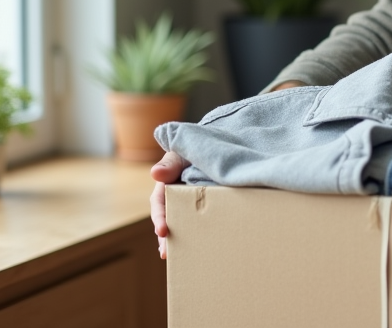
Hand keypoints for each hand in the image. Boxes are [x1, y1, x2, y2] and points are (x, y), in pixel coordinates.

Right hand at [148, 81, 304, 259]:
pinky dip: (209, 230)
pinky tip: (217, 244)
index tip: (163, 231)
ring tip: (188, 256)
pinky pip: (211, 217)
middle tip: (167, 253)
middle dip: (168, 235)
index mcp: (172, 179)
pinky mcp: (219, 201)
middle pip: (172, 215)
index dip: (160, 215)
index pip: (160, 200)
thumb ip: (174, 160)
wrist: (236, 136)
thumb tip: (154, 174)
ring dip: (186, 237)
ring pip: (189, 219)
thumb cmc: (207, 141)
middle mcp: (183, 191)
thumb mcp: (188, 149)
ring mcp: (200, 197)